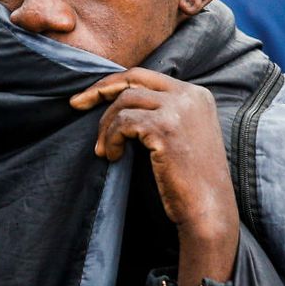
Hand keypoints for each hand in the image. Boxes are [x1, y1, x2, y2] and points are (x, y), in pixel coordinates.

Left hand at [71, 68, 238, 285]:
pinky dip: (111, 139)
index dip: (114, 83)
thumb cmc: (189, 178)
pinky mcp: (164, 127)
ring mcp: (178, 109)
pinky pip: (123, 122)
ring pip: (124, 101)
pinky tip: (113, 157)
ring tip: (104, 149)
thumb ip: (162, 111)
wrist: (208, 208)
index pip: (146, 76)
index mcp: (196, 94)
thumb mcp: (183, 133)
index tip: (90, 95)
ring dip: (106, 126)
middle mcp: (190, 95)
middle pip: (133, 79)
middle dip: (100, 89)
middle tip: (76, 104)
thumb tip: (119, 100)